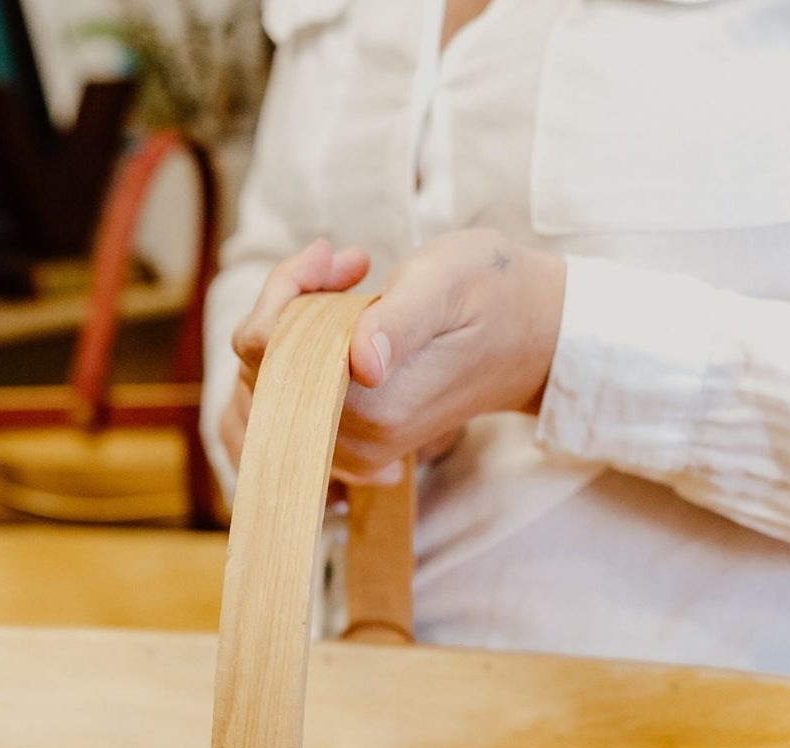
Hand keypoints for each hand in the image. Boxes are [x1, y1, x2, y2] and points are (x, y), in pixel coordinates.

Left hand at [220, 229, 565, 481]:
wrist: (530, 336)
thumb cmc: (489, 294)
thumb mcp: (444, 285)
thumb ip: (397, 321)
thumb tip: (363, 363)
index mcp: (368, 407)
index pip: (261, 349)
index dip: (283, 290)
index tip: (336, 256)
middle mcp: (354, 441)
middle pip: (259, 371)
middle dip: (288, 306)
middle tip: (346, 265)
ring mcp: (355, 450)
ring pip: (267, 389)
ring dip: (293, 331)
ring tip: (345, 291)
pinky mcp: (357, 444)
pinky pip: (289, 409)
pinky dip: (301, 362)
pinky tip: (341, 329)